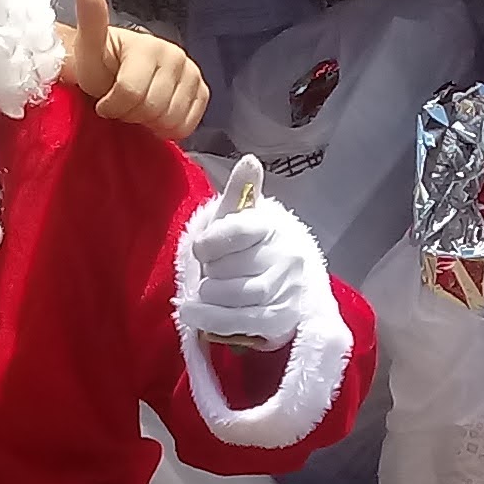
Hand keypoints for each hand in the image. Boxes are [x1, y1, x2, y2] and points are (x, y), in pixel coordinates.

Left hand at [67, 0, 208, 136]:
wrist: (115, 70)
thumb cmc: (100, 63)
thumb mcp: (89, 44)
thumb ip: (91, 19)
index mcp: (149, 46)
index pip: (129, 93)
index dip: (112, 106)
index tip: (103, 100)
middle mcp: (176, 56)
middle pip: (151, 108)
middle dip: (131, 114)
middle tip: (122, 103)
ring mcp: (192, 74)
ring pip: (170, 120)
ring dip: (149, 123)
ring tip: (138, 107)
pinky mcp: (202, 91)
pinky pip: (188, 124)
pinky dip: (170, 128)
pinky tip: (156, 116)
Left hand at [179, 156, 323, 346]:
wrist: (271, 281)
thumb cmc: (245, 247)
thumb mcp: (236, 218)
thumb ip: (240, 191)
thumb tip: (249, 161)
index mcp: (272, 226)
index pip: (239, 230)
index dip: (211, 243)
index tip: (199, 249)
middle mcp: (287, 255)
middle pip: (235, 267)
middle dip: (212, 272)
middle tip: (208, 272)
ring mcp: (288, 288)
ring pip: (242, 295)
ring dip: (212, 297)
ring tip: (201, 292)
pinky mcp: (282, 317)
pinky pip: (246, 322)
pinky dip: (215, 319)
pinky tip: (194, 313)